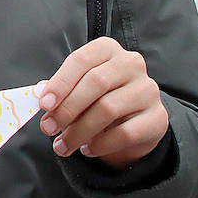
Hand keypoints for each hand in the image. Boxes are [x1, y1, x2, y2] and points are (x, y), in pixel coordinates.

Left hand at [38, 37, 168, 168]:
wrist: (135, 119)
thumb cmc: (98, 97)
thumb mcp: (79, 87)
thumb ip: (61, 90)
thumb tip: (39, 96)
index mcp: (107, 49)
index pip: (81, 60)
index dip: (60, 83)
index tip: (44, 104)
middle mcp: (131, 64)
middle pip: (95, 83)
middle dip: (67, 109)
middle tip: (48, 128)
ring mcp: (148, 90)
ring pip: (108, 109)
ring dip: (79, 131)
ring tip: (63, 145)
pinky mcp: (158, 117)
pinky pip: (125, 133)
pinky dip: (101, 144)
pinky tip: (87, 149)